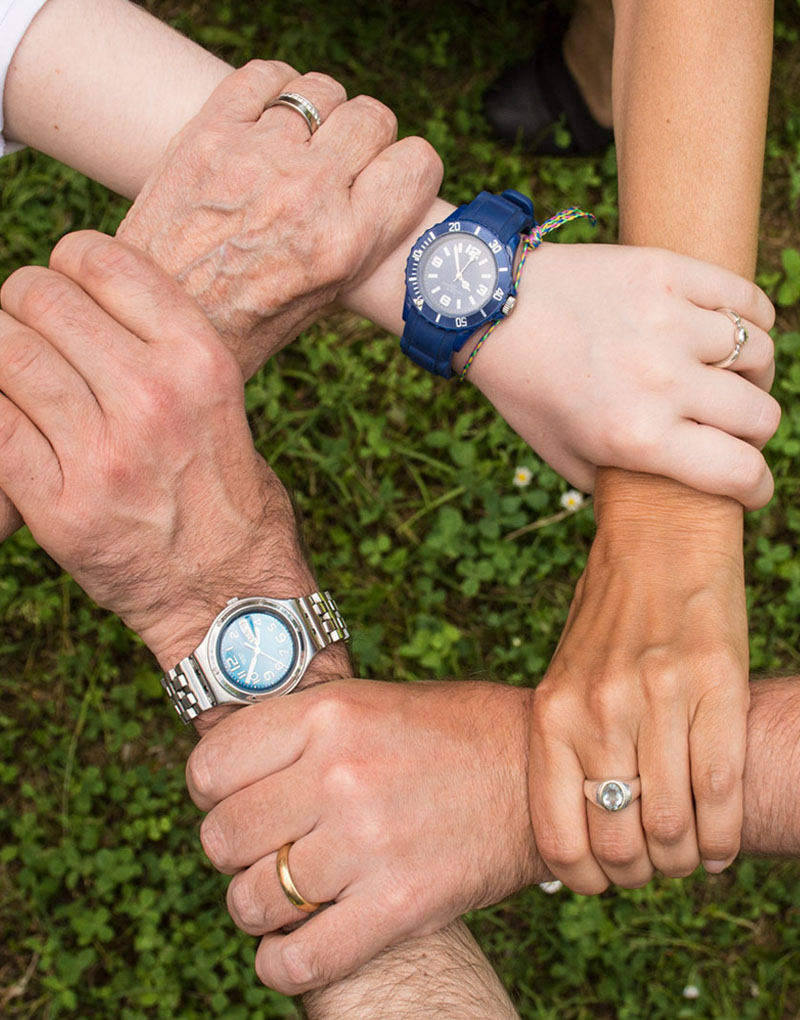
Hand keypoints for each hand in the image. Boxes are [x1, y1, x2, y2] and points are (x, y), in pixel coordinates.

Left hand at [0, 231, 315, 668]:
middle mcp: (152, 396)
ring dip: (3, 357)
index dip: (69, 263)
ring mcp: (102, 453)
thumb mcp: (221, 401)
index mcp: (199, 361)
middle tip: (36, 335)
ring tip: (24, 379)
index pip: (98, 259)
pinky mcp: (59, 506)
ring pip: (4, 354)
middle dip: (25, 306)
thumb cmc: (227, 496)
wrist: (232, 597)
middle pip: (38, 299)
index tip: (69, 287)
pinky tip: (17, 423)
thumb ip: (158, 346)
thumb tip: (79, 300)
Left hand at [117, 60, 441, 375]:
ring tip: (298, 144)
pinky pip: (265, 75)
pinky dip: (273, 90)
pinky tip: (266, 120)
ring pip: (321, 90)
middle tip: (339, 164)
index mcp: (344, 243)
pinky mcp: (209, 131)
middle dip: (365, 139)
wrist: (153, 322)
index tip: (390, 178)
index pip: (417, 164)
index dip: (408, 169)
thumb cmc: (239, 324)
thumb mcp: (321, 302)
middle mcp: (307, 194)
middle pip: (372, 118)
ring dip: (318, 113)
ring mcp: (256, 156)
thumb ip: (358, 241)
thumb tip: (377, 195)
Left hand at [185, 679, 539, 994]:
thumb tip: (220, 770)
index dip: (211, 791)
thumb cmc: (448, 735)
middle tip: (268, 847)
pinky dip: (281, 964)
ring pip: (251, 901)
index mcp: (328, 714)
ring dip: (258, 906)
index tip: (233, 799)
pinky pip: (298, 960)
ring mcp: (369, 842)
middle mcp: (340, 774)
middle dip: (234, 850)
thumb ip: (296, 731)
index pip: (209, 768)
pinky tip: (294, 946)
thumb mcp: (367, 703)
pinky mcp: (399, 905)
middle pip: (221, 837)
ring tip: (288, 893)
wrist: (536, 777)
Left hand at [455, 242, 778, 508]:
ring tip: (727, 377)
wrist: (492, 308)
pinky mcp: (669, 272)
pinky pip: (746, 298)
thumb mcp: (563, 455)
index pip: (738, 471)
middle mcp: (661, 381)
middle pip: (760, 415)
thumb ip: (619, 484)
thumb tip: (668, 500)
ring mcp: (670, 321)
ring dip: (751, 373)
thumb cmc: (526, 388)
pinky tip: (737, 331)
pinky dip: (754, 318)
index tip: (751, 488)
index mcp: (636, 436)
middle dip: (753, 434)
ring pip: (759, 352)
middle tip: (732, 430)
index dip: (755, 488)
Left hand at [529, 470, 748, 892]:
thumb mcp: (567, 674)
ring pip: (675, 827)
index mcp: (553, 711)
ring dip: (686, 860)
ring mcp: (658, 698)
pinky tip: (721, 842)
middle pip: (621, 843)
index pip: (557, 834)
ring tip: (690, 854)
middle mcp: (599, 710)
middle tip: (653, 868)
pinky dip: (725, 834)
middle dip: (641, 874)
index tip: (602, 882)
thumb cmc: (610, 615)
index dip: (584, 879)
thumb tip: (592, 824)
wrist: (658, 531)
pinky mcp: (715, 684)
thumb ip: (573, 743)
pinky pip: (722, 790)